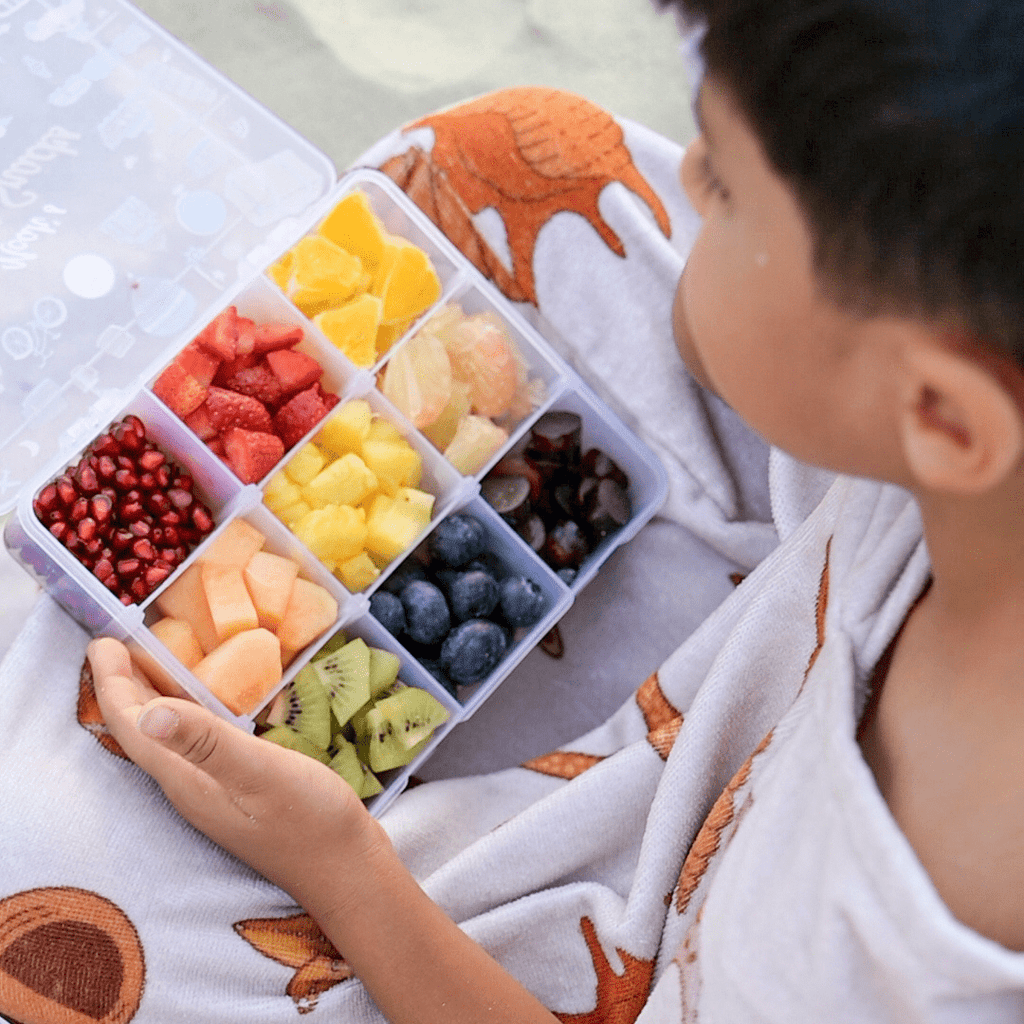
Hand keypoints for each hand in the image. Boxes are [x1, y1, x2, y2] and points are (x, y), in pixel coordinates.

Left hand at [87, 637, 386, 913]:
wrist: (344, 867)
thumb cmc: (308, 819)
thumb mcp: (259, 773)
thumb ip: (207, 743)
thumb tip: (147, 713)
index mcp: (186, 780)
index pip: (133, 727)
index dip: (112, 684)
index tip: (101, 641)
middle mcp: (189, 785)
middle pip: (141, 732)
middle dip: (122, 686)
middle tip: (112, 642)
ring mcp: (212, 789)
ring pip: (166, 736)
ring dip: (149, 696)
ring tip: (144, 660)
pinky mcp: (236, 787)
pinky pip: (193, 741)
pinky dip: (184, 710)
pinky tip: (200, 699)